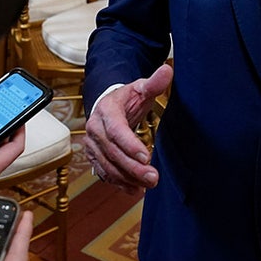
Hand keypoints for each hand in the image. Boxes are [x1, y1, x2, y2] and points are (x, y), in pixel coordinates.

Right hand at [82, 64, 172, 194]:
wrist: (107, 105)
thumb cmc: (126, 98)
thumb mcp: (140, 88)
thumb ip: (154, 82)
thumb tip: (167, 71)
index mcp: (106, 110)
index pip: (116, 130)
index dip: (130, 145)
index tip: (146, 157)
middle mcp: (95, 129)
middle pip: (113, 152)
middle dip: (133, 168)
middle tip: (153, 178)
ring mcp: (92, 145)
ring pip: (108, 165)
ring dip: (128, 178)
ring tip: (148, 184)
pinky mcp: (94, 157)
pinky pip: (105, 173)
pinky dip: (119, 183)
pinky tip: (134, 189)